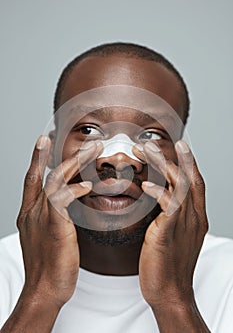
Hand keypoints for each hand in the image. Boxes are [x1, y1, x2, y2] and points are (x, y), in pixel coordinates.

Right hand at [17, 136, 101, 307]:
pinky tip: (88, 185)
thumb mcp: (46, 235)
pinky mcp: (55, 227)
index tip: (43, 140)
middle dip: (56, 153)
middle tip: (71, 138)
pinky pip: (63, 201)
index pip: (31, 178)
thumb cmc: (49, 264)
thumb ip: (52, 216)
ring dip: (75, 163)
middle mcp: (32, 211)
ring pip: (55, 180)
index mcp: (29, 212)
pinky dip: (75, 190)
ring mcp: (42, 218)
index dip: (36, 158)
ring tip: (93, 150)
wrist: (44, 289)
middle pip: (44, 173)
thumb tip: (64, 205)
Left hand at [138, 140, 207, 309]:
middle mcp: (193, 217)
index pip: (196, 182)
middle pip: (188, 178)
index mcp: (195, 217)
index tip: (179, 145)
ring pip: (178, 185)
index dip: (189, 161)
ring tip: (144, 150)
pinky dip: (157, 191)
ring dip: (161, 165)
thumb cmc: (167, 264)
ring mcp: (184, 225)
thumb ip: (170, 214)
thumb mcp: (172, 234)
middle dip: (172, 156)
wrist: (170, 293)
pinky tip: (144, 185)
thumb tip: (158, 197)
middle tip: (152, 142)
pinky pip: (167, 206)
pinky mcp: (169, 233)